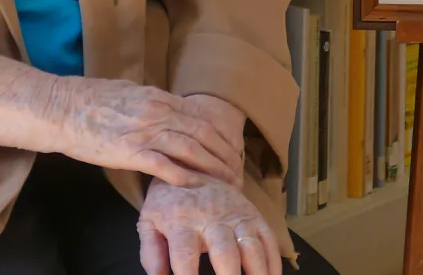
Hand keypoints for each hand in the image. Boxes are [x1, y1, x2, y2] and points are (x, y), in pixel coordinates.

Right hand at [49, 78, 242, 187]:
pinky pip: (164, 165)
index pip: (200, 116)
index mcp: (159, 98)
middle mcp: (158, 112)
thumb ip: (154, 101)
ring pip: (190, 149)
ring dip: (212, 167)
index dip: (220, 134)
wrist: (64, 108)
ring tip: (225, 180)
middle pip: (203, 133)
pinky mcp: (131, 152)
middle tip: (237, 169)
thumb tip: (172, 109)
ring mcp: (146, 132)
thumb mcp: (131, 92)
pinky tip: (196, 185)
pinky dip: (183, 176)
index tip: (232, 147)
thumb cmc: (92, 100)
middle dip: (224, 153)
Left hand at [137, 177, 282, 274]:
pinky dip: (274, 262)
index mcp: (181, 221)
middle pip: (225, 253)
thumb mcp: (149, 222)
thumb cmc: (168, 200)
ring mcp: (236, 214)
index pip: (184, 256)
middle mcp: (211, 218)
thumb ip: (151, 254)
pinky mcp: (253, 213)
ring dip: (257, 273)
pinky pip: (269, 238)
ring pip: (252, 246)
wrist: (190, 160)